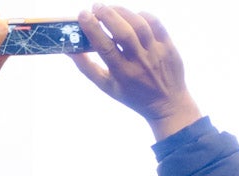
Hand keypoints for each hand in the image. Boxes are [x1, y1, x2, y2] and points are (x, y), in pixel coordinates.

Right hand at [70, 6, 201, 140]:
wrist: (167, 103)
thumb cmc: (131, 95)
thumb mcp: (106, 86)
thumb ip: (88, 68)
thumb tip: (69, 50)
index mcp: (122, 74)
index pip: (105, 47)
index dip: (92, 29)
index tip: (82, 15)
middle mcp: (140, 62)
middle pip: (123, 32)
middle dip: (107, 15)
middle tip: (96, 7)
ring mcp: (156, 52)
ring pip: (139, 24)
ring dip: (123, 12)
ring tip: (111, 8)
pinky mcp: (169, 46)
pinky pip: (156, 23)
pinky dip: (142, 15)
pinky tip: (132, 15)